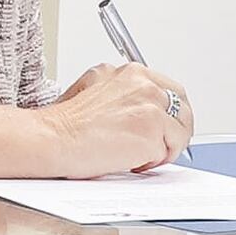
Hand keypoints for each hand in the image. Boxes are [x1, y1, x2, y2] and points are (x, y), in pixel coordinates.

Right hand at [37, 64, 192, 177]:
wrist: (52, 138)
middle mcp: (144, 84)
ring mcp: (151, 106)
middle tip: (160, 146)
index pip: (170, 90)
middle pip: (184, 108)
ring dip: (163, 148)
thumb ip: (122, 93)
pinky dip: (151, 161)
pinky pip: (167, 152)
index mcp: (131, 72)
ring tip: (136, 155)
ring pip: (180, 132)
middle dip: (176, 130)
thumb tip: (137, 110)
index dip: (169, 114)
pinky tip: (128, 160)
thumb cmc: (65, 123)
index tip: (162, 127)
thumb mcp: (94, 88)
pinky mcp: (152, 131)